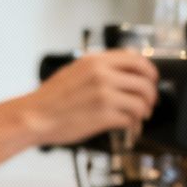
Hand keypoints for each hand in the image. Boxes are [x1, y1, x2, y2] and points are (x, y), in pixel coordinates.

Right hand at [21, 51, 159, 145]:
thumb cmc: (51, 98)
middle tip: (149, 102)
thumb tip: (123, 72)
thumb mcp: (75, 70)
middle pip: (144, 81)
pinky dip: (133, 124)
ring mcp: (104, 95)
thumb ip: (99, 68)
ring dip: (144, 111)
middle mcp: (103, 75)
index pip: (136, 59)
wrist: (35, 116)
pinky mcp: (104, 116)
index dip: (150, 71)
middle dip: (151, 94)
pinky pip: (130, 119)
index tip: (151, 79)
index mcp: (96, 61)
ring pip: (141, 101)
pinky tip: (129, 127)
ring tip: (139, 116)